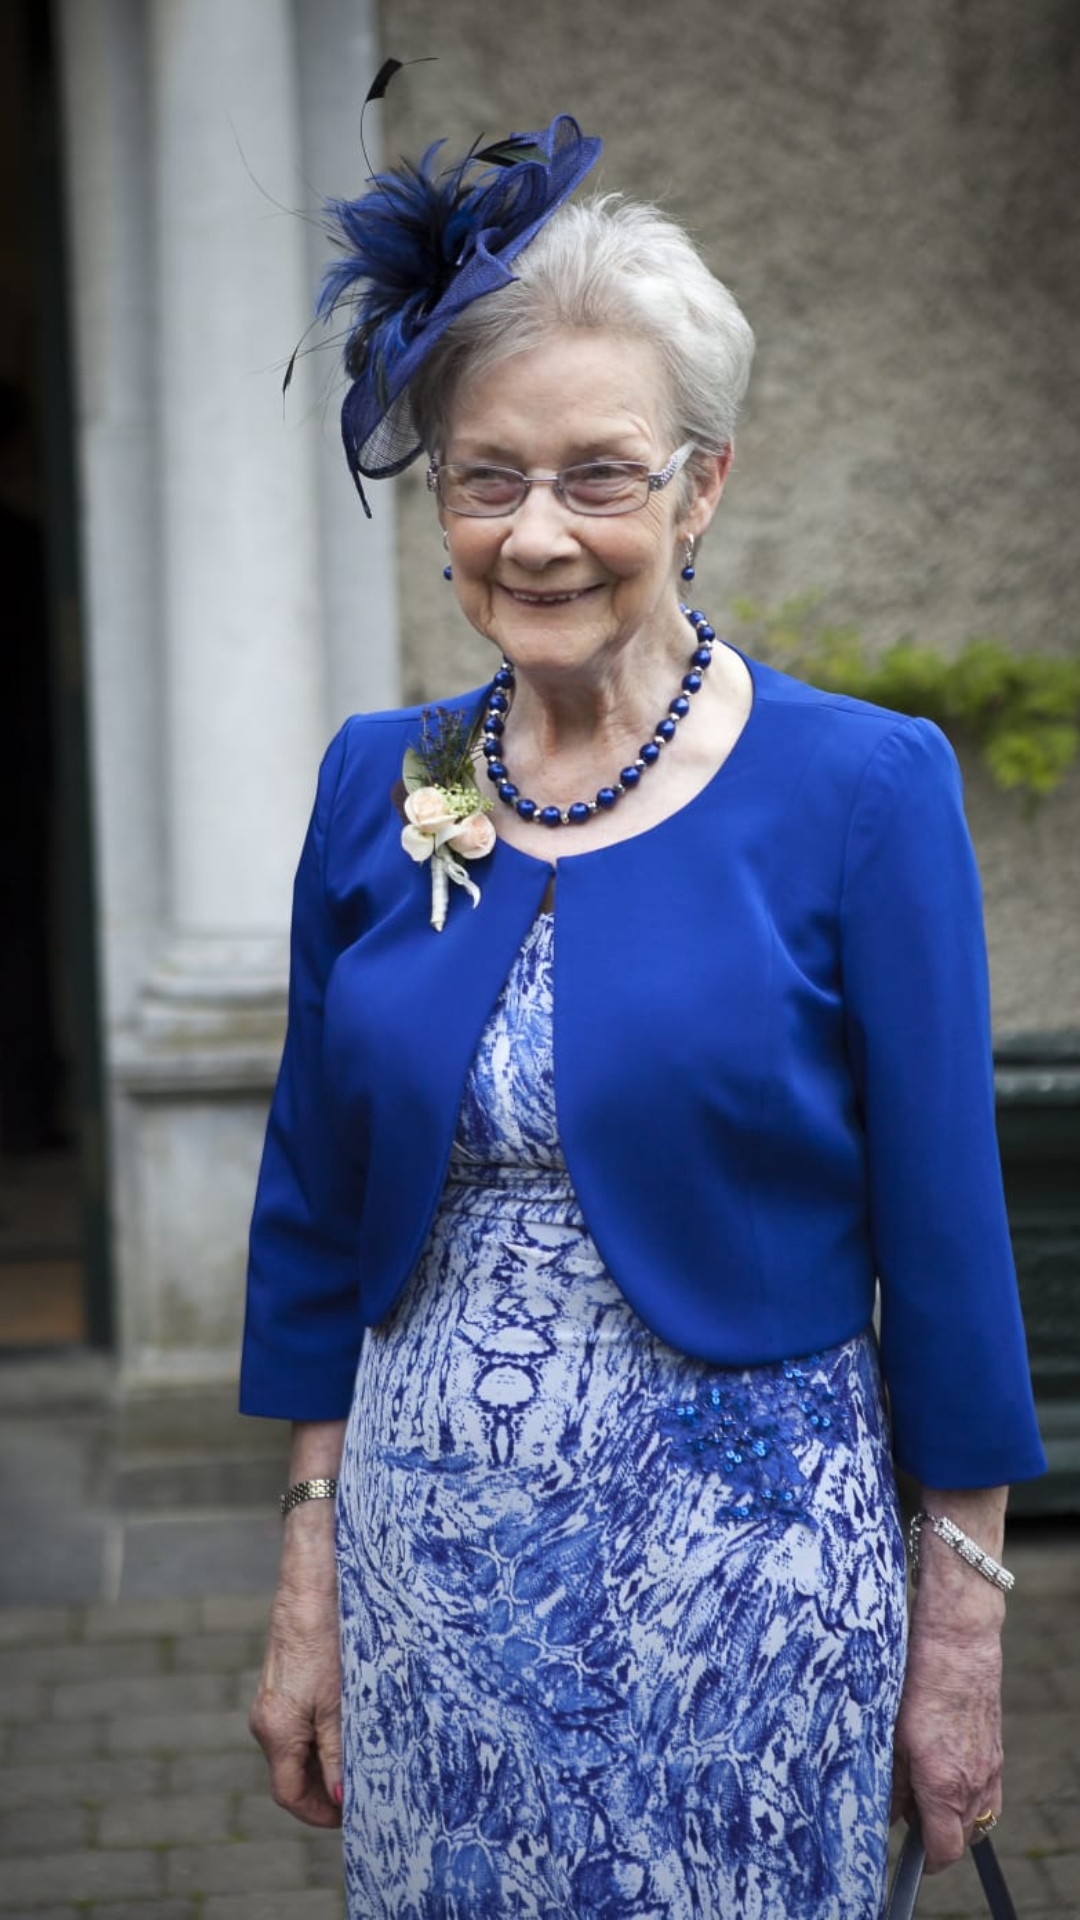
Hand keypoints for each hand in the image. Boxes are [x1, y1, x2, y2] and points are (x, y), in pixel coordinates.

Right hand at [250, 1507, 342, 1827]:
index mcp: (276, 1731)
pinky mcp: (280, 1685)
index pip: (289, 1793)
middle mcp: (265, 1721)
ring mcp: (270, 1703)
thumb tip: (339, 1798)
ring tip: (358, 1765)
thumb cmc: (326, 1641)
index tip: (348, 1819)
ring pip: (294, 1751)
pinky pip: (296, 1727)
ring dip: (322, 1765)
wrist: (310, 1588)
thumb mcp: (338, 1703)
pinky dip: (317, 1739)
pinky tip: (345, 1731)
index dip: (318, 1813)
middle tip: (359, 1796)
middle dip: (322, 1791)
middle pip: (289, 1775)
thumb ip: (336, 1753)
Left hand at [891, 1590, 1003, 1871]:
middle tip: (910, 1810)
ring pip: (977, 1814)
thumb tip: (890, 1812)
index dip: (927, 1863)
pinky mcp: (996, 1751)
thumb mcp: (892, 1734)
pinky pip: (987, 1789)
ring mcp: (990, 1768)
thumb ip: (892, 1781)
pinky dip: (969, 1791)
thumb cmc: (919, 1684)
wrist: (958, 1645)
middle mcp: (973, 1784)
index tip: (912, 1860)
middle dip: (938, 1834)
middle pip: (962, 1836)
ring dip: (954, 1813)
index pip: (944, 1850)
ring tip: (925, 1786)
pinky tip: (945, 1763)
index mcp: (943, 1786)